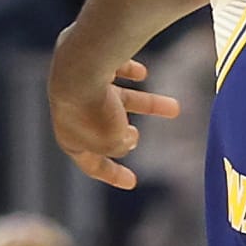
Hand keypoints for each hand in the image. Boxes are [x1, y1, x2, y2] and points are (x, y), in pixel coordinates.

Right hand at [49, 56, 178, 191]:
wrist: (80, 65)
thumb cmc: (95, 110)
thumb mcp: (113, 142)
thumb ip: (121, 144)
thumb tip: (128, 137)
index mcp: (70, 138)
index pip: (91, 164)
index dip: (112, 175)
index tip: (132, 183)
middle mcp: (71, 113)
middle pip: (104, 126)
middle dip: (125, 134)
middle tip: (137, 136)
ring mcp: (78, 87)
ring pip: (117, 98)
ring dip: (147, 103)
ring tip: (175, 108)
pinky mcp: (86, 62)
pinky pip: (112, 69)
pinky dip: (128, 72)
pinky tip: (142, 73)